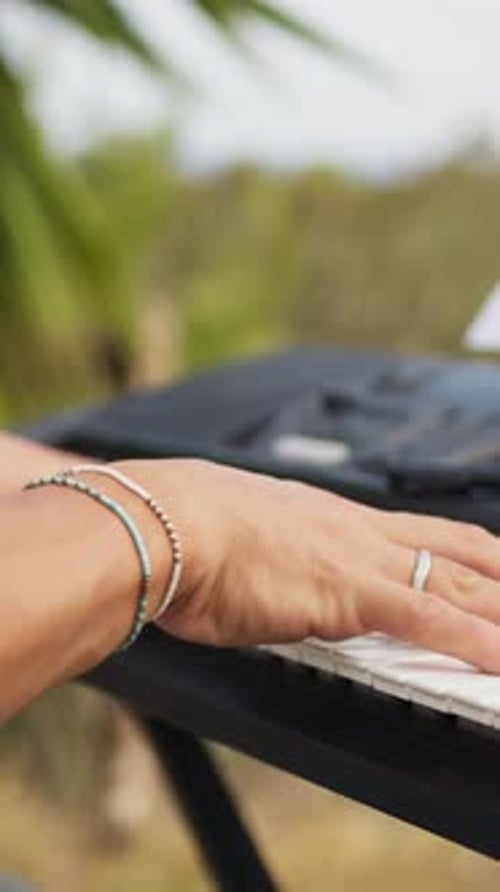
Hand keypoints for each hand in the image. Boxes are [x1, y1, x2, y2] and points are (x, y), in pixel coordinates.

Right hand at [116, 458, 499, 671]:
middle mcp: (360, 533)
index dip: (472, 552)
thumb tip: (267, 569)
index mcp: (338, 518)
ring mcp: (360, 560)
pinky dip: (471, 640)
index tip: (495, 566)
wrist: (166, 522)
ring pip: (459, 580)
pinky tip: (498, 660)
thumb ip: (273, 553)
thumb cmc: (189, 530)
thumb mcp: (246, 536)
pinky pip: (426, 616)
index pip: (426, 534)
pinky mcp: (347, 592)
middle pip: (461, 549)